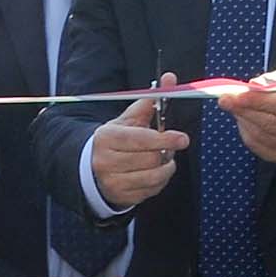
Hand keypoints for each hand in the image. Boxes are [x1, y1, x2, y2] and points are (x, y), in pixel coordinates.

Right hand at [91, 75, 189, 208]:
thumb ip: (149, 101)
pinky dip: (160, 182)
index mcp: (106, 137)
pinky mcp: (121, 197)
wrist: (92, 169)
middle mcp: (105, 161)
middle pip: (150, 159)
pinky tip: (156, 173)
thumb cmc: (116, 140)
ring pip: (153, 177)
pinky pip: (151, 190)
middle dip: (165, 153)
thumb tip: (169, 79)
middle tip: (170, 148)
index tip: (183, 139)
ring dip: (166, 168)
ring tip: (165, 160)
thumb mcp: (128, 120)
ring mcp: (112, 181)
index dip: (164, 139)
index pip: (140, 139)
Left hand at [216, 65, 275, 162]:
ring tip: (234, 106)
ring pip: (261, 135)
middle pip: (271, 123)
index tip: (238, 95)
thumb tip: (255, 85)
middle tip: (226, 99)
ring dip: (243, 119)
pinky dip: (246, 131)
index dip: (258, 100)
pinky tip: (243, 119)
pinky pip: (257, 145)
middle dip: (245, 110)